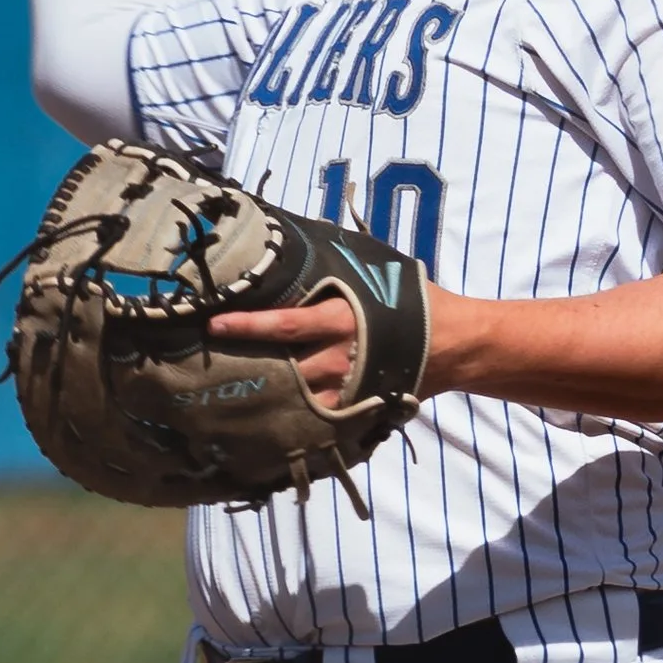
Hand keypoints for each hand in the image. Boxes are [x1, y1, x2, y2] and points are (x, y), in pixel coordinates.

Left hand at [206, 284, 457, 405]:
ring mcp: (345, 388)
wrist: (453, 342)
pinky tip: (268, 421)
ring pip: (295, 396)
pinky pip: (318, 419)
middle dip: (249, 365)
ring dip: (267, 393)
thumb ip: (336, 266)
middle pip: (281, 366)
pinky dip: (295, 419)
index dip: (245, 325)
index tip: (213, 324)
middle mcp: (337, 357)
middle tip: (209, 365)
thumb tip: (297, 240)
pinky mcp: (355, 409)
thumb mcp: (373, 273)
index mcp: (338, 319)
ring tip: (231, 394)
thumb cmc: (410, 300)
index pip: (282, 324)